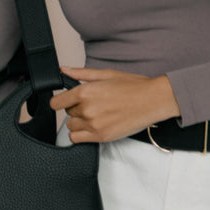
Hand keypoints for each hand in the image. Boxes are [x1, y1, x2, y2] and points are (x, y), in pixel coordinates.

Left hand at [52, 66, 181, 142]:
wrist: (152, 100)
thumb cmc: (133, 86)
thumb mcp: (106, 74)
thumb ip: (81, 73)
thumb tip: (63, 70)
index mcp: (86, 91)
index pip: (56, 103)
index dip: (59, 101)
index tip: (64, 102)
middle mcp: (87, 109)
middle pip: (67, 113)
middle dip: (76, 109)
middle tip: (92, 105)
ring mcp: (94, 124)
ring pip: (71, 127)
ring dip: (79, 122)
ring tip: (95, 116)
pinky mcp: (101, 137)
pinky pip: (77, 139)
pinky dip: (81, 135)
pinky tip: (92, 127)